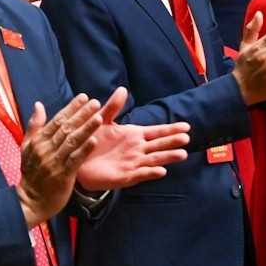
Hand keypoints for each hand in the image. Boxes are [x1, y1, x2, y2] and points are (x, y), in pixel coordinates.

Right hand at [17, 94, 105, 227]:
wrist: (30, 200)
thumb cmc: (31, 172)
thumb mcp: (27, 146)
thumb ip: (34, 125)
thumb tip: (39, 104)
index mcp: (39, 141)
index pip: (57, 120)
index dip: (71, 108)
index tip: (84, 97)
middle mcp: (46, 149)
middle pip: (66, 128)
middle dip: (82, 114)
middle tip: (95, 103)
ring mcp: (55, 162)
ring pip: (72, 142)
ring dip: (86, 129)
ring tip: (99, 117)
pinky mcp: (63, 175)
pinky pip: (75, 160)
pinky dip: (84, 150)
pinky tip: (94, 141)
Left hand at [74, 89, 189, 189]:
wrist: (79, 161)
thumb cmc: (93, 141)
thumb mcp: (103, 121)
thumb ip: (113, 107)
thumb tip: (123, 89)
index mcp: (135, 136)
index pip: (157, 132)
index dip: (171, 129)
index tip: (186, 126)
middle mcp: (138, 150)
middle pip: (159, 145)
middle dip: (172, 142)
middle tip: (186, 138)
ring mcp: (134, 163)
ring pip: (154, 160)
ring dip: (167, 157)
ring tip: (182, 154)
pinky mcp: (126, 176)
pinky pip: (140, 174)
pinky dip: (150, 173)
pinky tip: (161, 171)